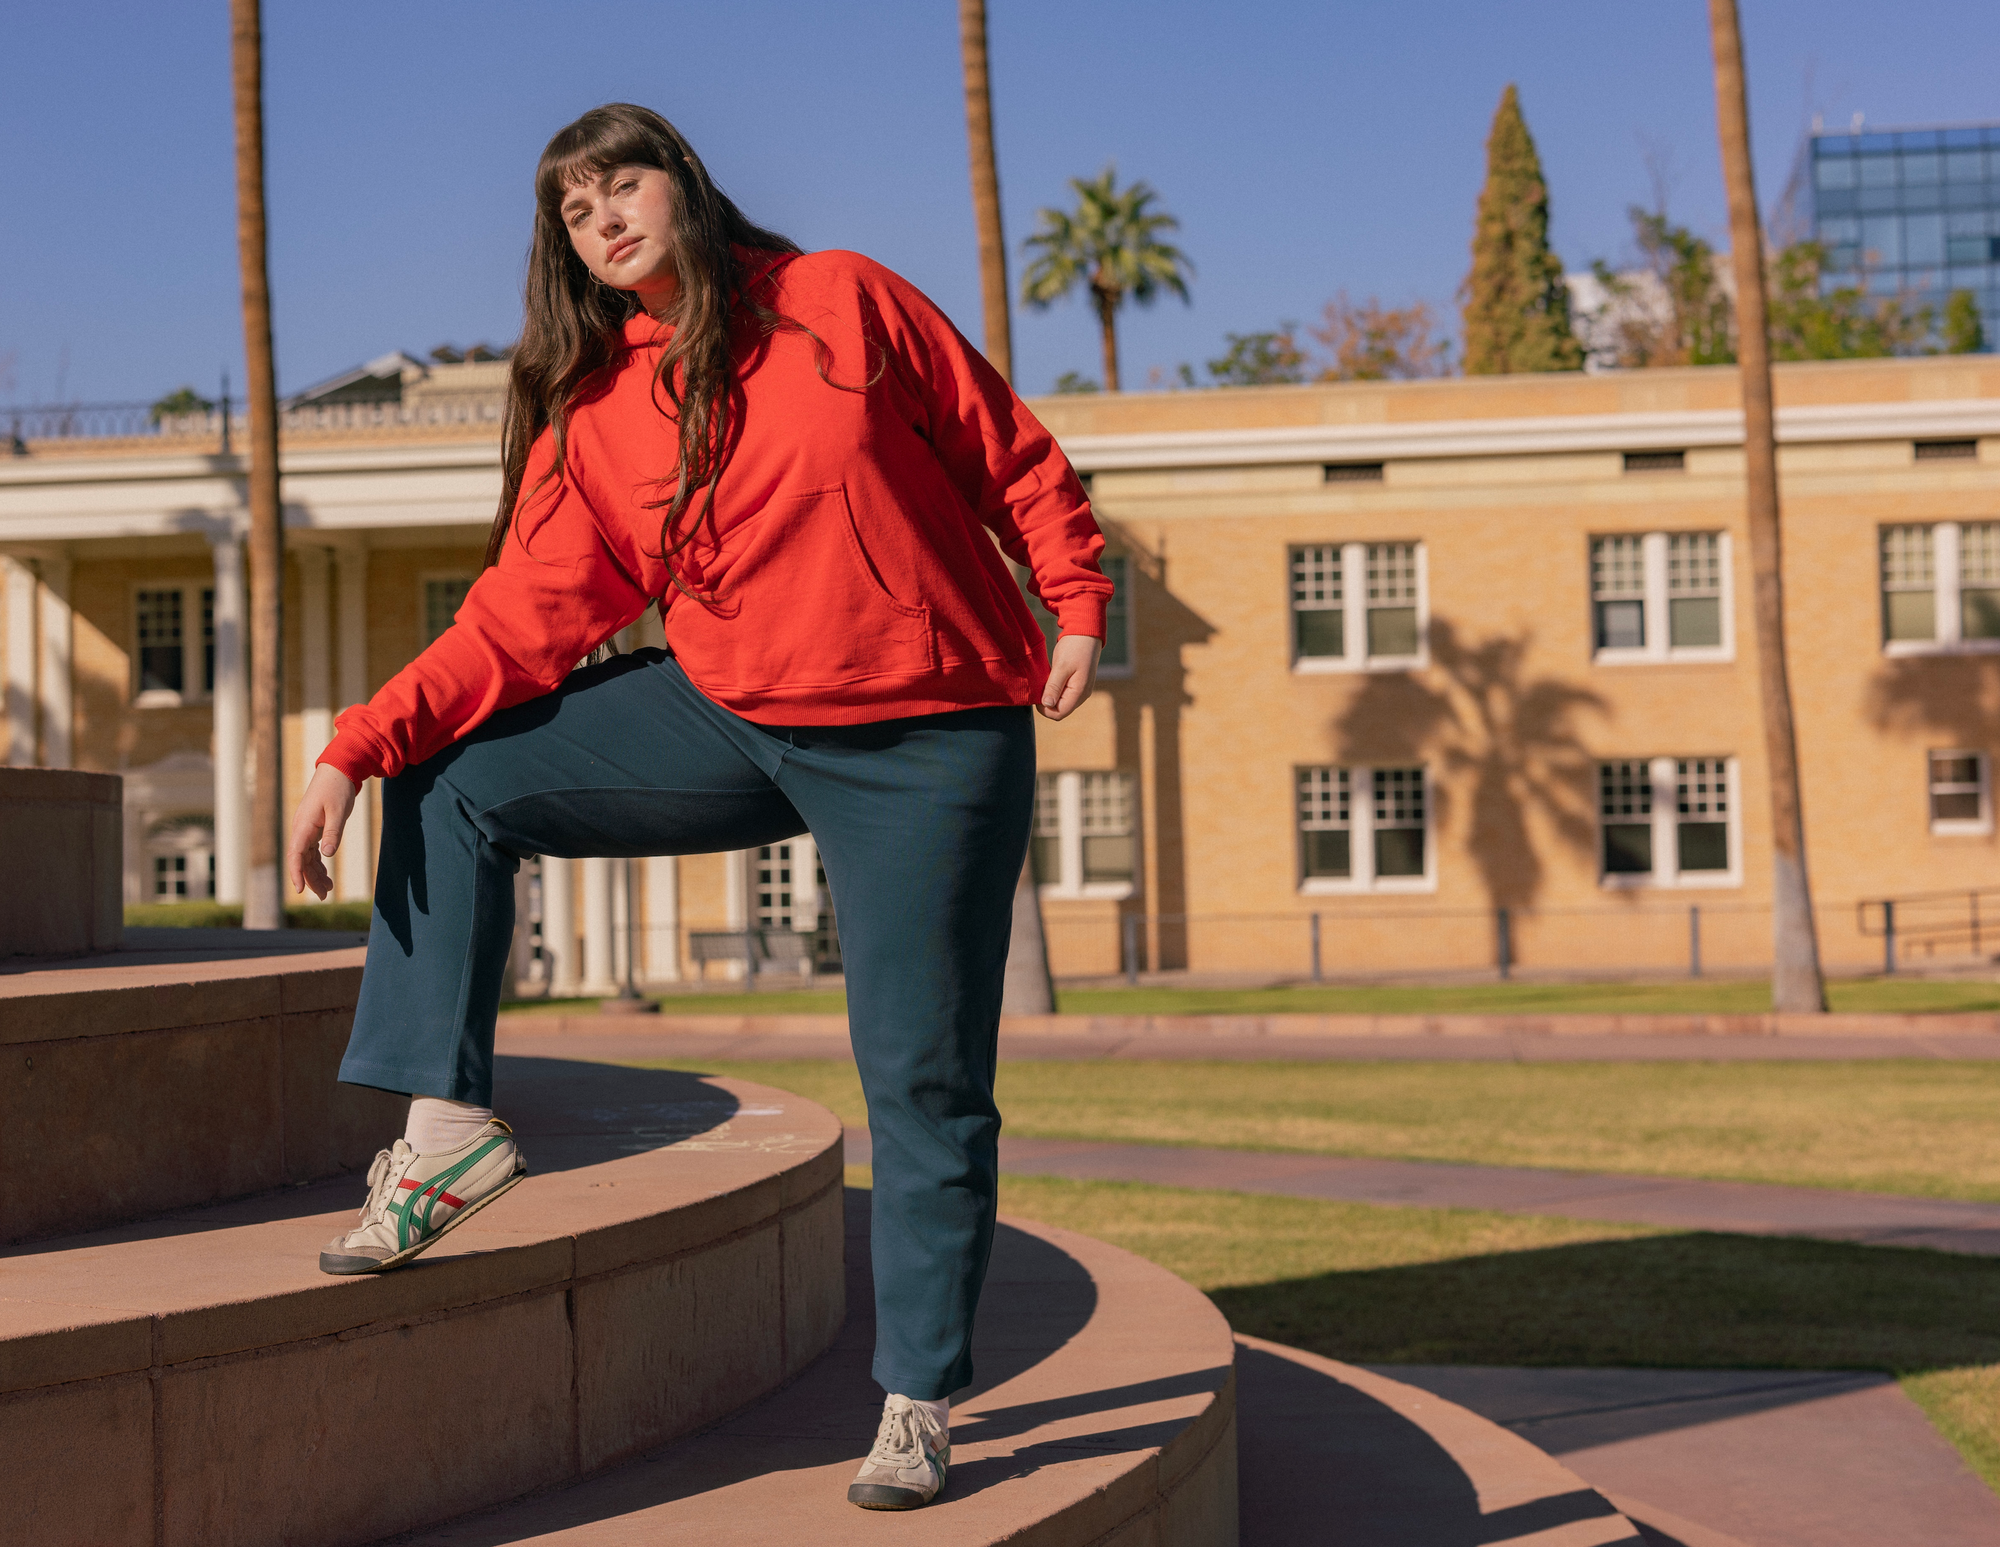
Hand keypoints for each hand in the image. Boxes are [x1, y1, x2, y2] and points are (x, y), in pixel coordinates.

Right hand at [287, 764, 358, 899]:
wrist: (338, 770)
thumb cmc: (338, 789)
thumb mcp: (339, 811)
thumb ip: (333, 833)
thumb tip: (327, 855)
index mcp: (304, 825)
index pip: (295, 855)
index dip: (296, 873)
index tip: (299, 890)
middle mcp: (301, 829)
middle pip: (301, 860)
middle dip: (311, 879)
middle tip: (324, 896)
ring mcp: (306, 829)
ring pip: (307, 857)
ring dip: (316, 873)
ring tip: (329, 889)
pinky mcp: (314, 828)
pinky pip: (312, 850)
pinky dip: (319, 863)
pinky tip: (326, 873)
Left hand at [1038, 633, 1101, 721]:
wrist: (1085, 632)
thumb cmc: (1075, 647)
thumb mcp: (1061, 666)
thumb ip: (1054, 687)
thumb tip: (1047, 704)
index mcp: (1079, 693)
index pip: (1059, 714)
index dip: (1044, 708)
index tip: (1036, 693)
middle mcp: (1081, 695)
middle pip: (1059, 710)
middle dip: (1046, 702)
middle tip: (1039, 685)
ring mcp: (1080, 690)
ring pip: (1060, 703)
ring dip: (1050, 695)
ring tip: (1045, 679)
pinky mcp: (1076, 684)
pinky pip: (1063, 694)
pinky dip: (1054, 689)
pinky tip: (1050, 678)